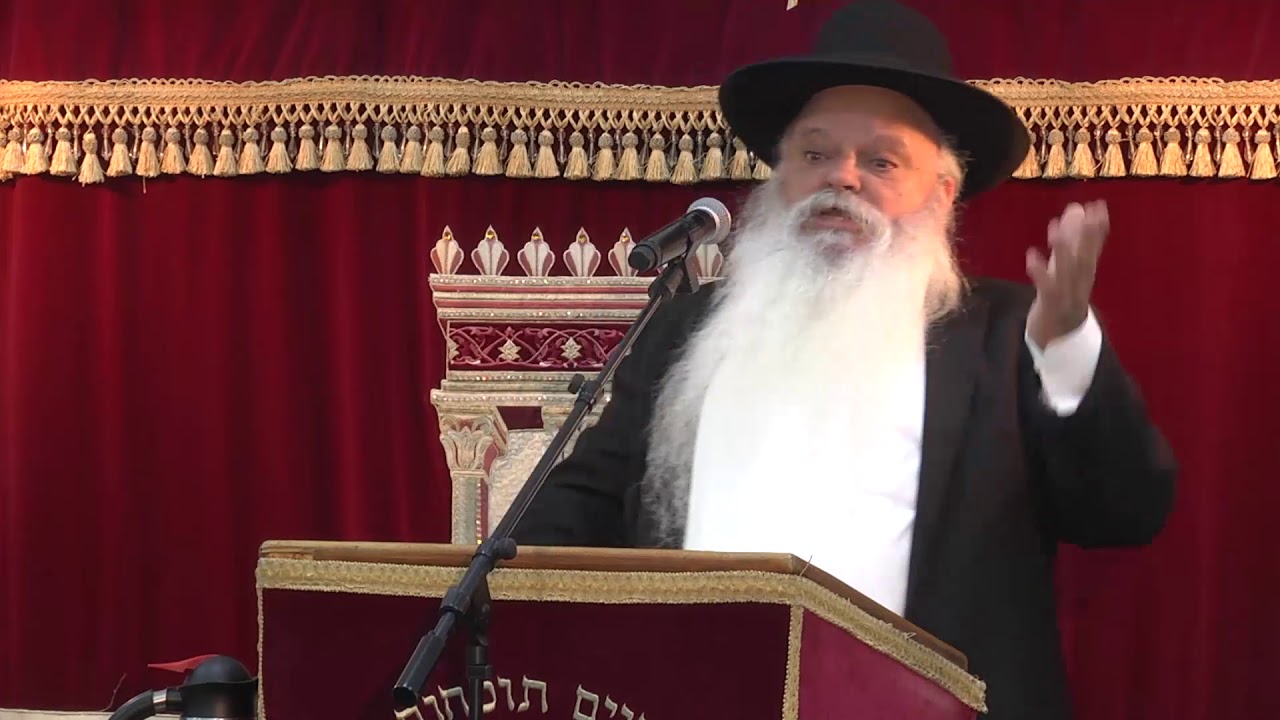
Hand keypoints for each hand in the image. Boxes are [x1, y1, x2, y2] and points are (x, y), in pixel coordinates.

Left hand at [1025, 200, 1108, 348]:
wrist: (1057, 340)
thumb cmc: (1061, 297)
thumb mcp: (1066, 267)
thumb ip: (1071, 240)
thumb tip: (1075, 208)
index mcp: (1084, 274)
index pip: (1093, 249)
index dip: (1097, 228)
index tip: (1099, 205)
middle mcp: (1079, 284)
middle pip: (1085, 258)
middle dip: (1088, 234)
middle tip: (1089, 210)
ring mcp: (1066, 296)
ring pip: (1067, 271)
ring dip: (1062, 249)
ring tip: (1055, 226)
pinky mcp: (1050, 306)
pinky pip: (1045, 288)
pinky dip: (1039, 271)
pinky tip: (1031, 254)